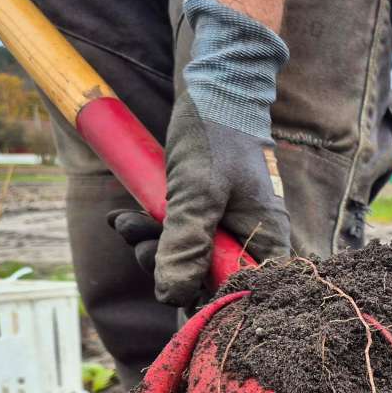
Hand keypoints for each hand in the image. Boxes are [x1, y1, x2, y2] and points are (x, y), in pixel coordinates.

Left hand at [126, 0, 292, 306]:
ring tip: (127, 223)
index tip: (176, 297)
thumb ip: (187, 244)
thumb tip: (172, 296)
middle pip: (211, 285)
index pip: (247, 296)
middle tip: (144, 247)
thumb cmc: (216, 135)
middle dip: (169, 270)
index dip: (211, 303)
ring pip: (186, 264)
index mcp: (268, 242)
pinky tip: (123, 218)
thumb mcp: (197, 192)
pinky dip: (148, 233)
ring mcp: (224, 232)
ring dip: (150, 248)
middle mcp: (250, 243)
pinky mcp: (202, 220)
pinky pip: (175, 241)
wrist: (213, 89)